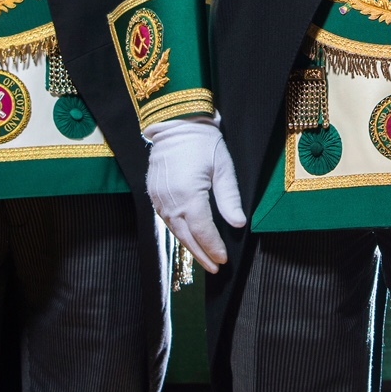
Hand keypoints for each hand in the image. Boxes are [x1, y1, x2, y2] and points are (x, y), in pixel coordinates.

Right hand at [146, 118, 246, 270]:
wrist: (176, 124)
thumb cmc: (203, 143)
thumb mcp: (223, 168)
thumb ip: (229, 198)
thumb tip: (238, 224)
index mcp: (189, 195)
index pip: (202, 230)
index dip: (213, 247)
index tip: (223, 260)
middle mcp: (170, 200)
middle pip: (186, 236)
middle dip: (201, 254)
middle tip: (214, 267)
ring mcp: (158, 198)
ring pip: (174, 230)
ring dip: (189, 245)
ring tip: (203, 258)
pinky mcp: (153, 193)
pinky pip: (166, 219)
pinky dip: (178, 231)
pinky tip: (188, 237)